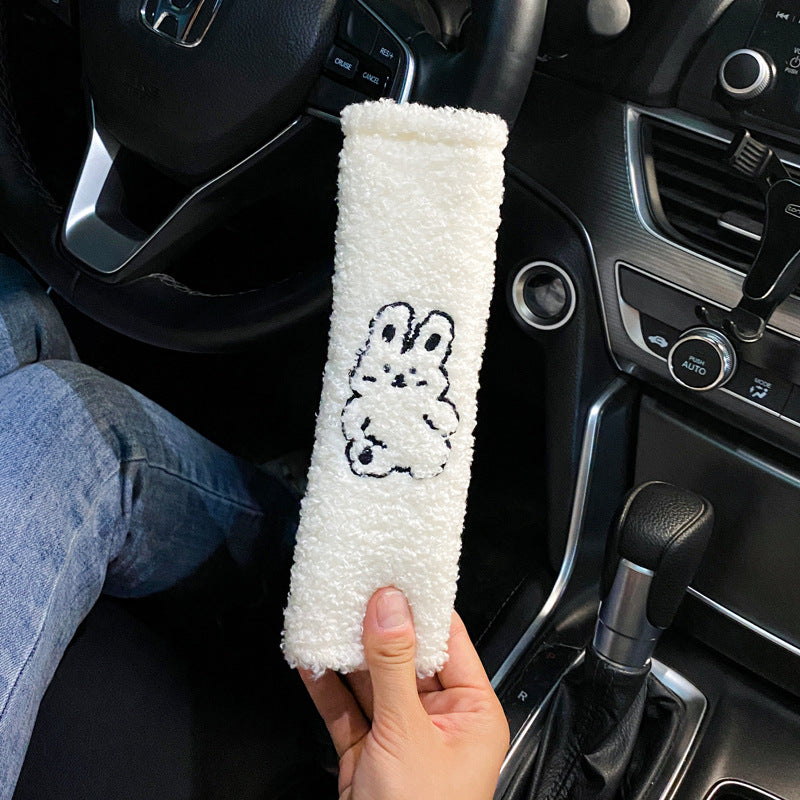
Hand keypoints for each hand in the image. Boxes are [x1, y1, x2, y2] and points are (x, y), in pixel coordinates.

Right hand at [300, 587, 509, 799]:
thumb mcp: (408, 733)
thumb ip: (394, 666)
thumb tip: (389, 605)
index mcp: (471, 711)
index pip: (449, 642)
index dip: (422, 606)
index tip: (398, 572)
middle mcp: (439, 720)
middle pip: (406, 658)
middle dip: (377, 626)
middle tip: (354, 588)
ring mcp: (401, 737)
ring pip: (372, 681)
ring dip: (347, 653)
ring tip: (327, 615)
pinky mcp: (368, 756)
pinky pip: (347, 711)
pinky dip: (327, 687)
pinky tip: (310, 661)